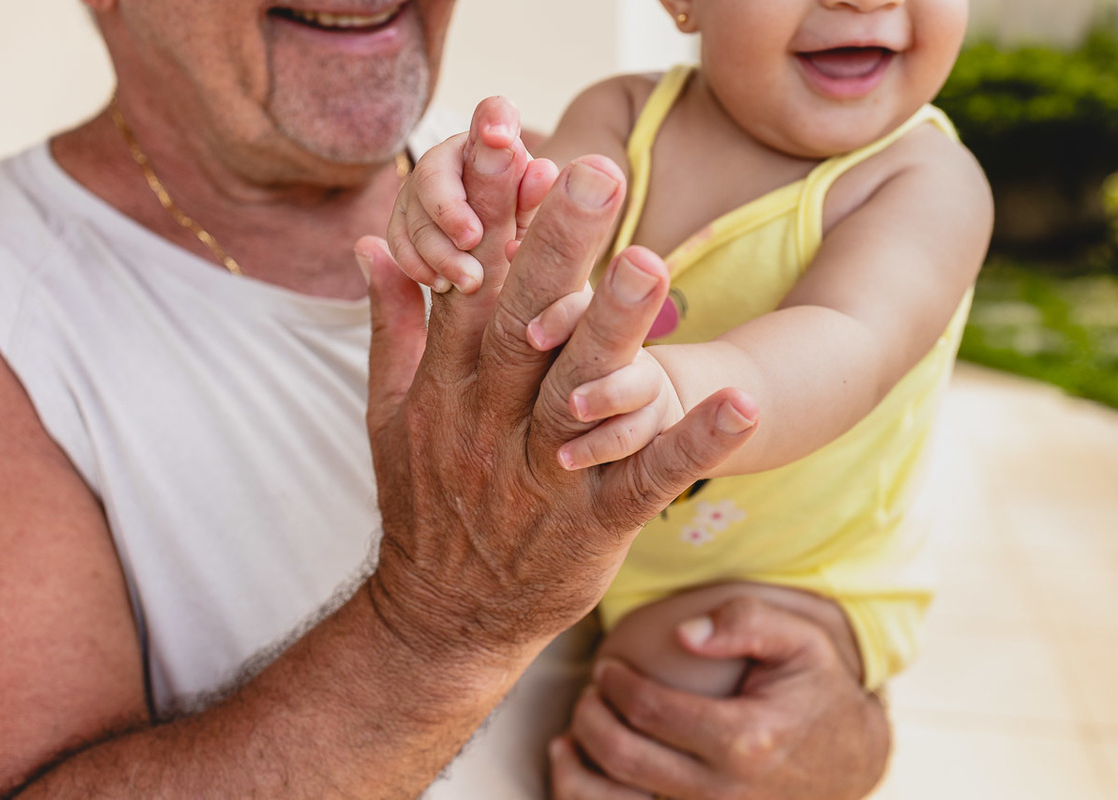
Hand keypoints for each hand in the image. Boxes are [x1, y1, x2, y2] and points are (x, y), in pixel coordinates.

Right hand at [357, 155, 759, 668]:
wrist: (442, 617)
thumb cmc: (424, 503)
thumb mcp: (388, 414)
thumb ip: (391, 328)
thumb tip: (375, 246)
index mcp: (449, 386)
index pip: (469, 284)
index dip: (489, 214)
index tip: (510, 142)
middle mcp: (493, 422)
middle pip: (525, 324)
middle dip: (555, 246)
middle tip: (593, 172)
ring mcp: (545, 473)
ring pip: (583, 394)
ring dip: (617, 330)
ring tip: (650, 261)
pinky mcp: (597, 523)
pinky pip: (648, 479)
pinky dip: (693, 441)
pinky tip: (742, 401)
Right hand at [387, 96, 557, 293]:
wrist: (504, 275)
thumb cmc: (528, 241)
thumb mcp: (537, 223)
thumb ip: (535, 198)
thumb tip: (541, 170)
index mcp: (495, 146)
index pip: (494, 117)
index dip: (493, 120)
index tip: (500, 137)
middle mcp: (453, 160)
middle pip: (433, 172)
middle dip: (450, 211)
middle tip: (473, 241)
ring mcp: (422, 190)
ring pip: (415, 213)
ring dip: (440, 251)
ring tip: (471, 281)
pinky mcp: (404, 221)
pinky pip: (398, 239)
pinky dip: (418, 264)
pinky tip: (442, 283)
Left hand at [552, 595, 890, 799]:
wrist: (850, 760)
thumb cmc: (818, 690)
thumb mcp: (801, 640)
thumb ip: (746, 622)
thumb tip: (683, 634)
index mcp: (746, 739)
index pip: (651, 712)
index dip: (616, 685)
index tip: (607, 667)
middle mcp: (726, 793)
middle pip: (626, 759)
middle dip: (592, 720)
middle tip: (590, 692)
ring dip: (580, 773)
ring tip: (570, 739)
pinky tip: (584, 774)